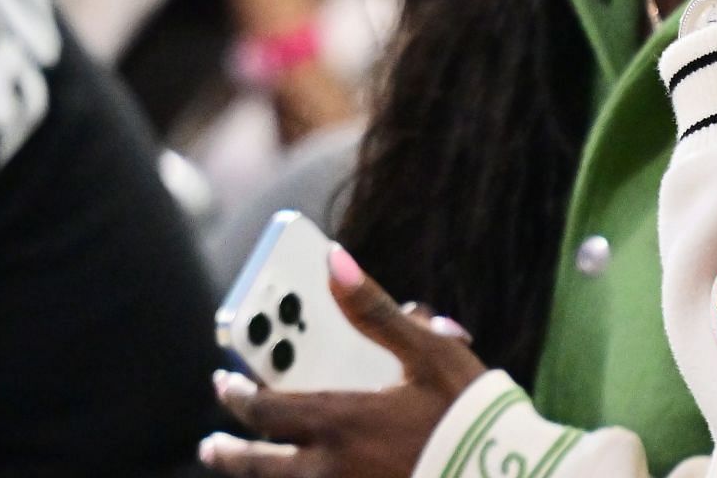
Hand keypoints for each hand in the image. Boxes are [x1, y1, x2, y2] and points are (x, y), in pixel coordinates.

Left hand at [199, 246, 486, 476]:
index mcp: (340, 420)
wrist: (505, 474)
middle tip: (211, 445)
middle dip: (230, 452)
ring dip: (258, 476)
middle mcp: (330, 467)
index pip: (265, 409)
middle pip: (258, 465)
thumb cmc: (468, 408)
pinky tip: (311, 477)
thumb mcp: (428, 351)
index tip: (224, 382)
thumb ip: (374, 309)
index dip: (238, 395)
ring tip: (247, 468)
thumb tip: (334, 260)